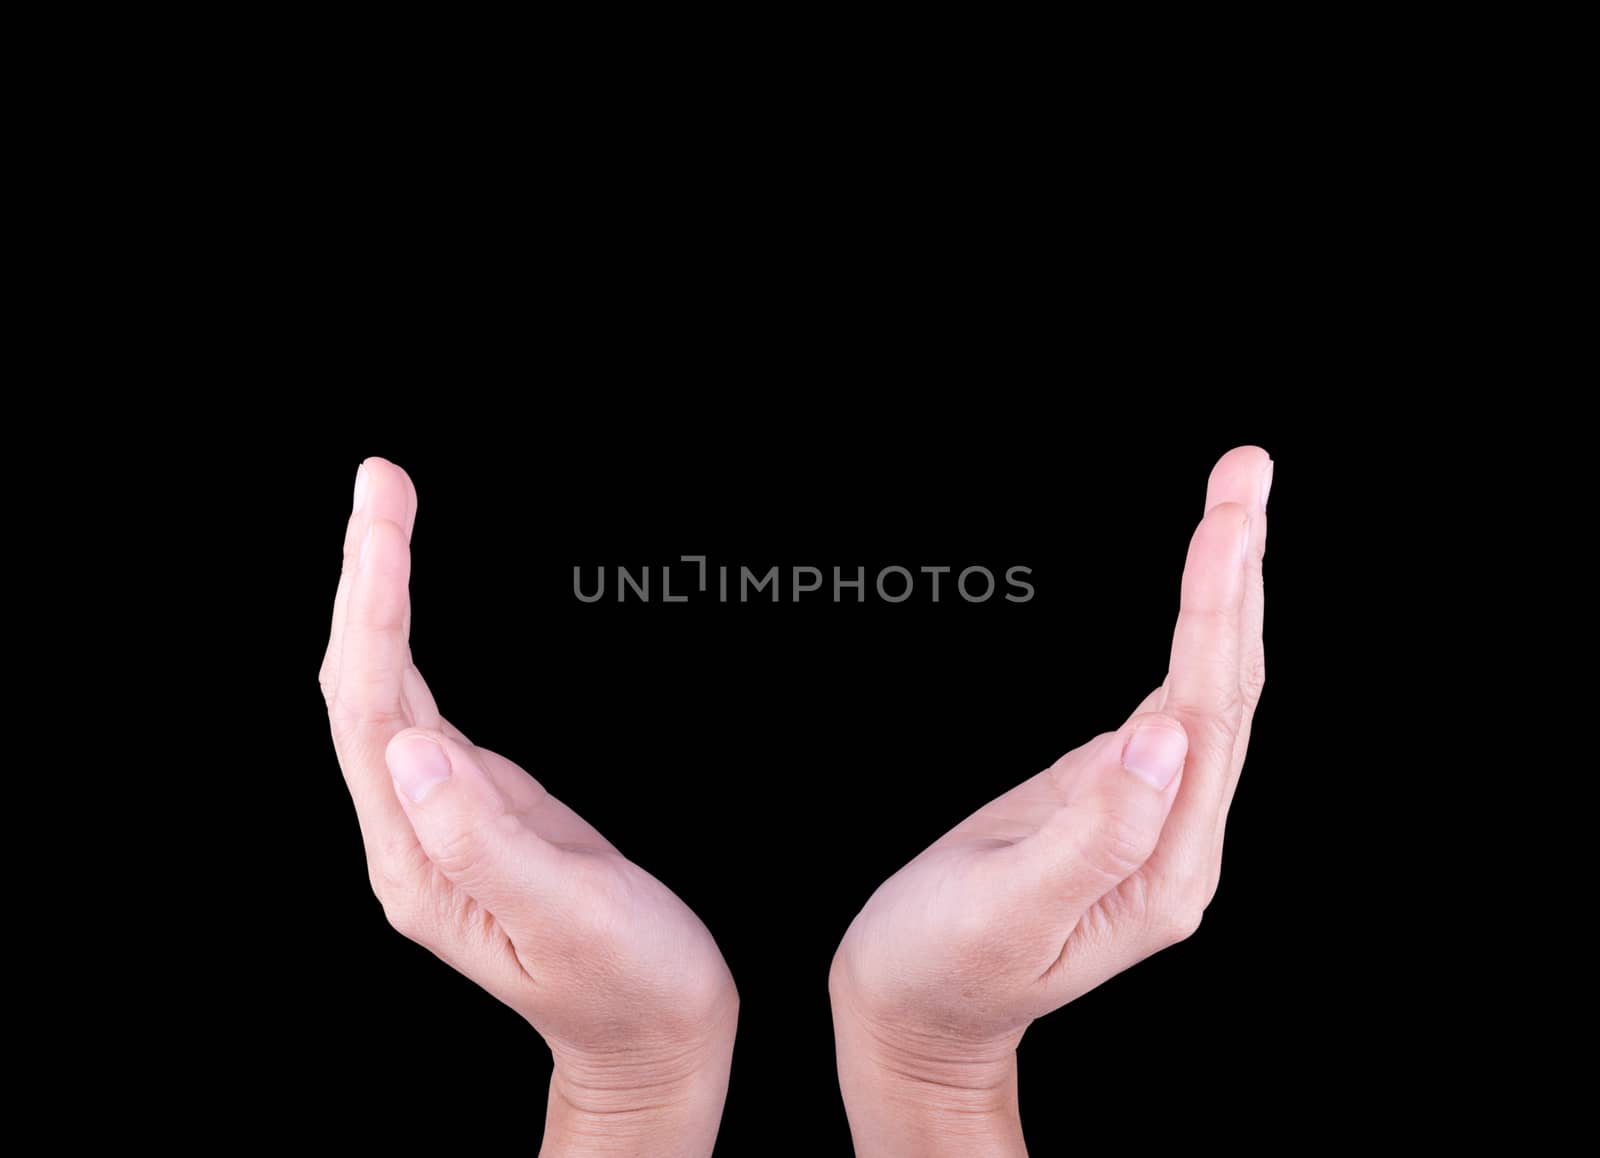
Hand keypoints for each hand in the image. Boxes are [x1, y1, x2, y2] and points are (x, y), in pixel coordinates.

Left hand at [319, 458, 737, 1157]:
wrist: (654, 1033)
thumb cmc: (628, 984)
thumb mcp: (569, 918)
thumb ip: (486, 839)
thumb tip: (414, 744)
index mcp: (420, 862)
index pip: (371, 710)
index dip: (375, 605)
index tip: (386, 517)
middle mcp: (411, 835)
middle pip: (363, 685)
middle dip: (368, 576)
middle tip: (382, 479)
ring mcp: (439, 819)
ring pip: (387, 688)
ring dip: (382, 595)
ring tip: (388, 508)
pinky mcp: (475, 806)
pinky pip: (423, 702)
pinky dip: (409, 636)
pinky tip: (405, 596)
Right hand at [828, 446, 1270, 1156]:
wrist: (916, 1012)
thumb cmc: (942, 968)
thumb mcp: (1009, 911)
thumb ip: (1094, 830)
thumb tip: (1161, 733)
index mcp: (1163, 865)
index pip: (1207, 711)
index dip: (1215, 608)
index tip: (1225, 518)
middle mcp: (1177, 838)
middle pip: (1228, 687)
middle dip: (1238, 571)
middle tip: (1246, 470)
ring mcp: (1152, 818)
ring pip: (1208, 688)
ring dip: (1226, 592)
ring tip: (1236, 500)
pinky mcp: (1116, 800)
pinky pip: (1172, 702)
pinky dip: (1192, 632)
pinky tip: (1206, 589)